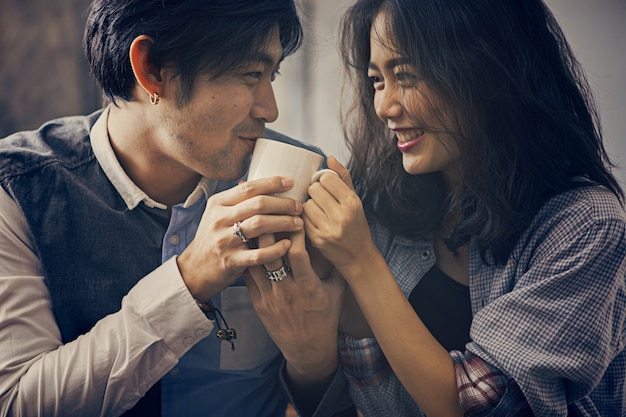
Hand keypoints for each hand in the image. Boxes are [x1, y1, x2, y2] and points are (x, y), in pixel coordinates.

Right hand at [177, 176, 303, 301]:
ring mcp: (225, 241)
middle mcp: (220, 220)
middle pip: (258, 204)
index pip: (248, 188)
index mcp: (218, 204)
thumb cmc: (213, 238)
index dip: (272, 183)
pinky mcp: (231, 262)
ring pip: (260, 225)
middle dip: (283, 204)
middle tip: (299, 207)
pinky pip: (259, 254)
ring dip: (284, 222)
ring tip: (298, 223)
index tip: (290, 182)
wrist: (195, 269)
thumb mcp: (218, 214)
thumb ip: (237, 201)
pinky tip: (288, 245)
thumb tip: (263, 182)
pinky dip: (277, 249)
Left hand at [245, 228, 345, 381]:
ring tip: (254, 223)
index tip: (296, 217)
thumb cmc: (325, 318)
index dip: (296, 233)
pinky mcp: (257, 303)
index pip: (299, 253)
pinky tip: (249, 246)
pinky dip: (248, 259)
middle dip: (269, 231)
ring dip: (254, 243)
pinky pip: (248, 276)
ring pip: (255, 263)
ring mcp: (269, 297)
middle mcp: (286, 290)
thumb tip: (341, 241)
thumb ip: (338, 267)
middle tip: (267, 211)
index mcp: (308, 286)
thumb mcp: (337, 292)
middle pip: (271, 254)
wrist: (307, 349)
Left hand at [304, 157, 375, 271]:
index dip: (323, 180)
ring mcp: (329, 228)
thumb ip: (343, 177)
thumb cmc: (356, 225)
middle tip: (320, 199)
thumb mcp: (355, 200)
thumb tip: (329, 158)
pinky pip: (303, 219)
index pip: (327, 178)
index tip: (326, 187)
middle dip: (315, 192)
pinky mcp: (317, 239)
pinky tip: (314, 221)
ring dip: (309, 205)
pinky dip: (306, 218)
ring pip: (306, 204)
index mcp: (352, 202)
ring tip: (318, 211)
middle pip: (314, 189)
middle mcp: (342, 215)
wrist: (358, 257)